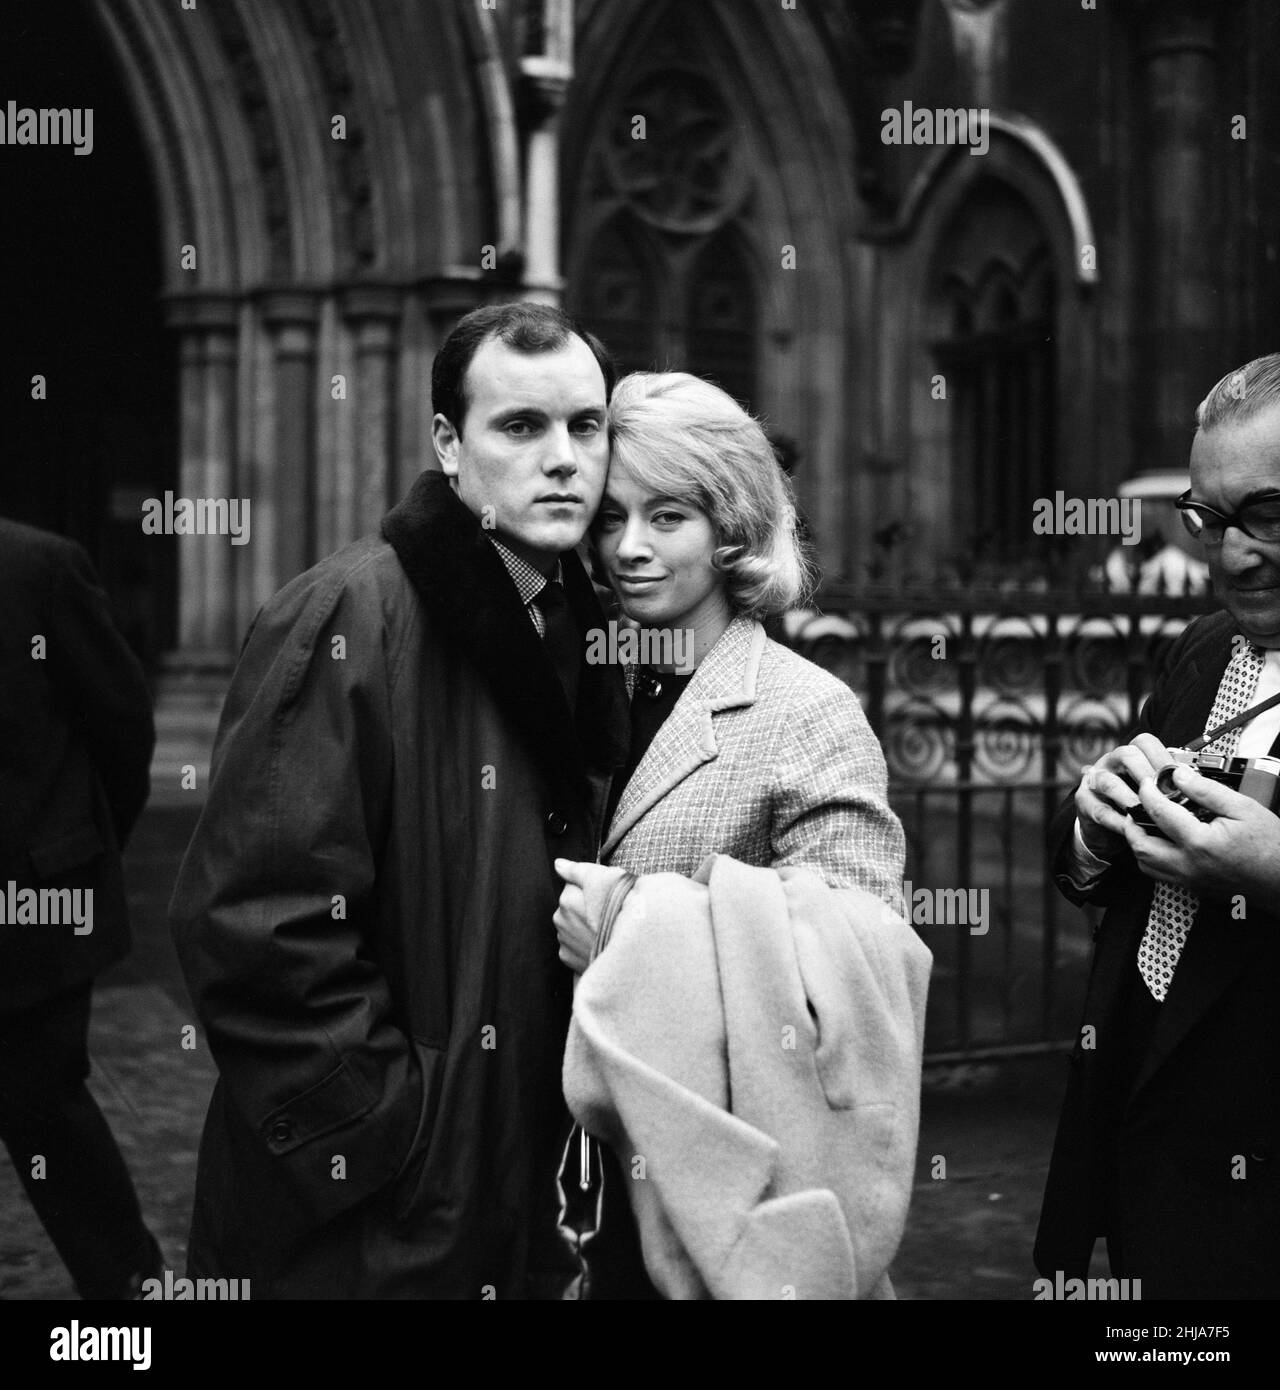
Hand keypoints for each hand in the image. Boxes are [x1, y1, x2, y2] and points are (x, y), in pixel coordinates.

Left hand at [553, 859, 632, 973]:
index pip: (573, 887)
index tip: (606, 897)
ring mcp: (564, 941)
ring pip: (572, 929)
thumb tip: (558, 864)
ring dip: (583, 929)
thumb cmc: (622, 908)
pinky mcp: (569, 959)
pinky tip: (599, 944)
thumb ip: (576, 870)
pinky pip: (573, 948)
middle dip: (584, 910)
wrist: (633, 945)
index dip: (592, 891)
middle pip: (571, 909)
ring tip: (605, 931)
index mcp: (566, 898)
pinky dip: (583, 946)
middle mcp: (560, 919)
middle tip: (607, 915)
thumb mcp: (604, 878)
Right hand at [1075, 734, 1175, 859]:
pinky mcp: (1084, 802)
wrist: (1109, 831)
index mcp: (1131, 756)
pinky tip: (1132, 826)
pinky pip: (1100, 809)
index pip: (1144, 742)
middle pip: (1126, 755)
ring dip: (1131, 798)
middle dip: (1148, 775)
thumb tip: (1199, 788)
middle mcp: (1111, 763)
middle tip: (1164, 794)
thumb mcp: (1156, 793)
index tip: (1178, 777)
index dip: (1162, 757)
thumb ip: (1170, 786)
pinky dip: (1118, 820)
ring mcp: (1094, 781)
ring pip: (1109, 781)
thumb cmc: (1137, 808)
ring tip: (1147, 810)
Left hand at [1122, 764, 1279, 902]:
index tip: (1148, 781)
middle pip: (1140, 844)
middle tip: (1138, 803)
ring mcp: (1189, 881)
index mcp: (1200, 843)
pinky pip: (1159, 874)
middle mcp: (1189, 865)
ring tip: (1145, 822)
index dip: (1148, 792)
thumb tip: (1179, 776)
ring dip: (1138, 841)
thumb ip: (1207, 791)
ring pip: (1145, 863)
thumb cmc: (1272, 845)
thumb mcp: (1244, 808)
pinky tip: (1162, 841)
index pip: (1158, 813)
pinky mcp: (1193, 888)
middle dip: (1131, 821)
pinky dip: (1151, 857)